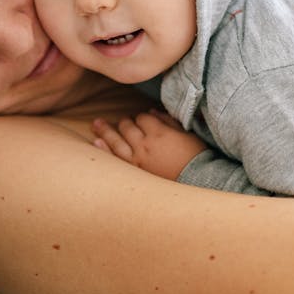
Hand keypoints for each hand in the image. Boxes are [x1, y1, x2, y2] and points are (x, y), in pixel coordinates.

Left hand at [92, 109, 207, 180]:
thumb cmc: (195, 157)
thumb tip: (152, 112)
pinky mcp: (133, 173)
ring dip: (105, 130)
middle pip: (128, 127)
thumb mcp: (185, 134)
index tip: (146, 121)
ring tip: (96, 123)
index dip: (143, 118)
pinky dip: (104, 149)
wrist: (197, 181)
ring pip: (116, 140)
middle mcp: (144, 145)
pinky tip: (96, 141)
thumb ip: (168, 121)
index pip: (143, 118)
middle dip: (126, 122)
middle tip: (125, 123)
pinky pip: (114, 159)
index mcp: (158, 133)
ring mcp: (137, 160)